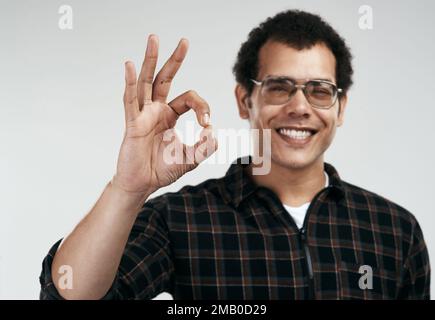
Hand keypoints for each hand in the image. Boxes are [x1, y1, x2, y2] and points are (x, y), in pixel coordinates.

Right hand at [112, 35, 216, 195]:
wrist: (142, 185)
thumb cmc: (162, 170)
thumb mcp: (191, 158)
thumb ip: (205, 146)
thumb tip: (214, 131)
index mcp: (169, 115)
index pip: (189, 99)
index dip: (202, 107)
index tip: (206, 124)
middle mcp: (156, 110)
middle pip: (165, 78)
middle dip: (175, 60)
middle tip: (184, 41)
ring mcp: (143, 114)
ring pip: (147, 82)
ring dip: (151, 60)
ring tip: (154, 39)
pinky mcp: (133, 123)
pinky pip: (130, 100)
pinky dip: (130, 83)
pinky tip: (129, 65)